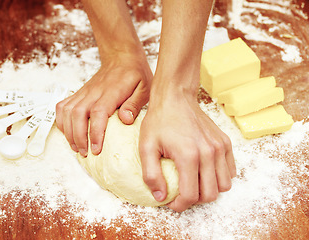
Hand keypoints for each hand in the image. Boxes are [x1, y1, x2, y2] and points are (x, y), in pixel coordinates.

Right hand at [56, 52, 152, 156]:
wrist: (121, 56)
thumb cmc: (135, 73)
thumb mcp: (144, 88)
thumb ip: (135, 104)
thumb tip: (126, 120)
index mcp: (112, 92)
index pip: (98, 113)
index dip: (95, 133)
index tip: (96, 149)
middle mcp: (94, 92)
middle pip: (78, 114)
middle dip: (78, 137)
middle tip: (85, 152)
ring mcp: (85, 92)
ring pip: (67, 111)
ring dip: (68, 131)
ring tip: (76, 147)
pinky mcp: (79, 93)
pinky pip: (63, 106)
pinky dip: (61, 120)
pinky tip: (67, 132)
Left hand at [139, 86, 236, 211]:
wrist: (175, 97)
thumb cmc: (159, 121)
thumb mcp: (146, 147)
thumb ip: (151, 175)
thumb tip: (161, 197)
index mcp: (188, 156)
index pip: (190, 196)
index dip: (179, 205)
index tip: (171, 202)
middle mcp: (209, 153)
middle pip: (210, 195)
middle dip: (194, 200)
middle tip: (181, 193)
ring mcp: (220, 147)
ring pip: (224, 185)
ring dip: (209, 190)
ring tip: (194, 183)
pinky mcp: (225, 143)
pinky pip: (230, 171)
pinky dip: (219, 177)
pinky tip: (204, 171)